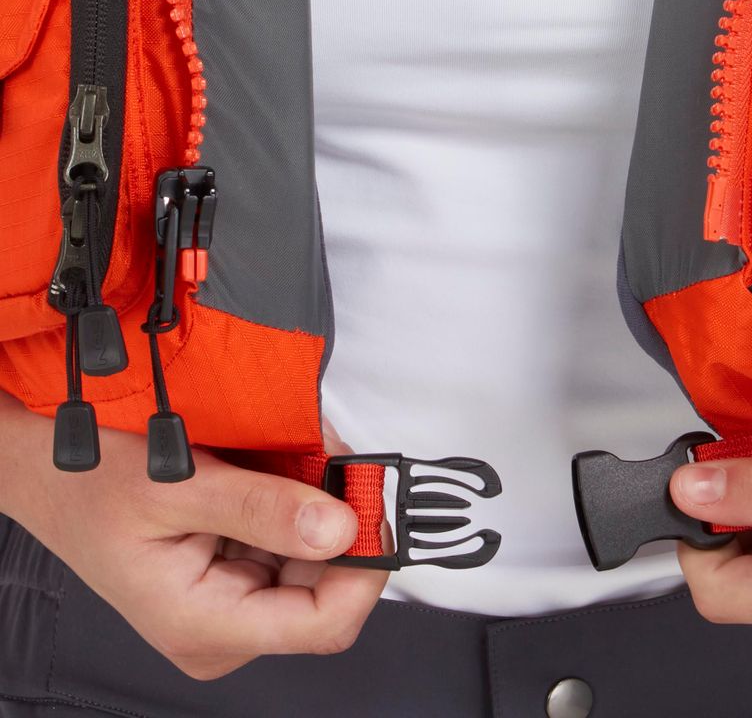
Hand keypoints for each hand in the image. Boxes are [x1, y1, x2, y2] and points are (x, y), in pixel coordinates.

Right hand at [0, 392, 386, 679]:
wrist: (48, 467)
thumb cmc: (90, 482)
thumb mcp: (177, 486)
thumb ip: (262, 510)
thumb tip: (341, 529)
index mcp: (206, 625)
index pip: (325, 623)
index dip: (365, 566)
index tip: (375, 503)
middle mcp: (225, 626)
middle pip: (327, 588)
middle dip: (344, 519)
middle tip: (340, 456)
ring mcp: (231, 600)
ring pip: (315, 558)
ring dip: (324, 503)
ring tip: (308, 452)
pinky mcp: (234, 572)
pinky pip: (291, 540)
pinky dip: (302, 499)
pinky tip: (289, 464)